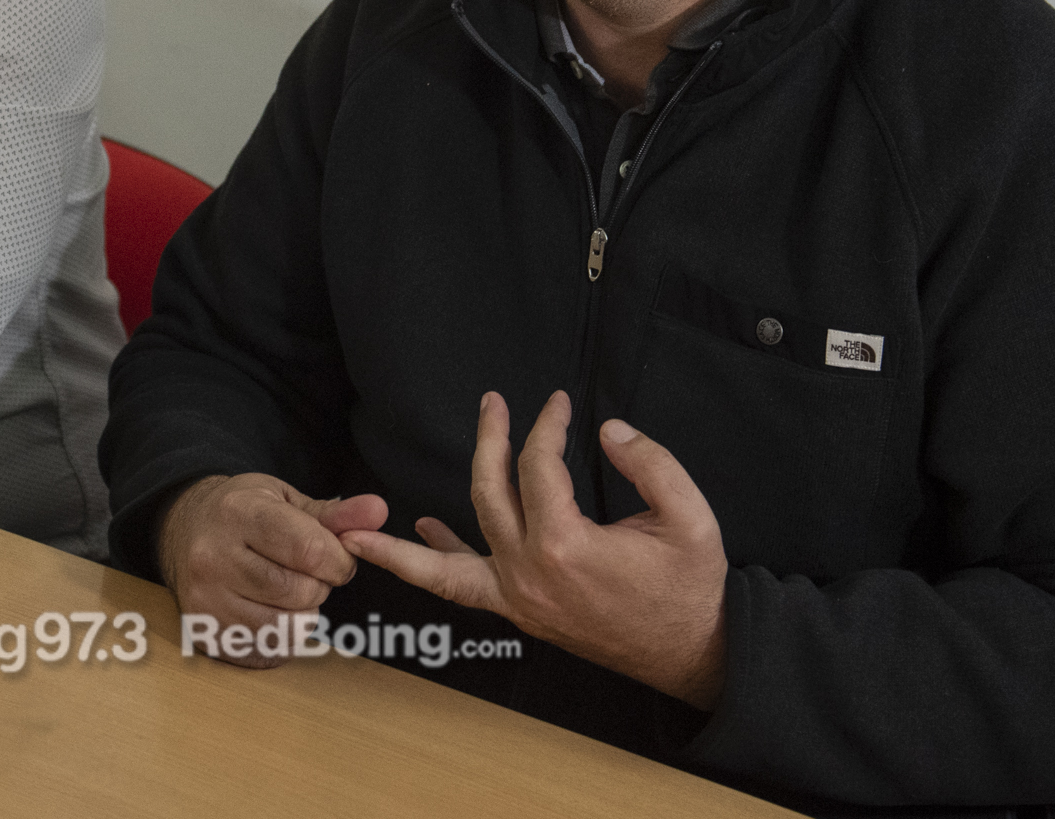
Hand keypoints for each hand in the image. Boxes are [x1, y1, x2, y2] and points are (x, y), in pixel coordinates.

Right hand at [156, 472, 387, 666]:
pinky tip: (270, 608)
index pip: (309, 549)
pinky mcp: (203, 630)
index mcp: (238, 513)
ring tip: (289, 589)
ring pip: (286, 626)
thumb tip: (379, 511)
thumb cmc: (243, 512)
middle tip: (307, 572)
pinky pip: (266, 649)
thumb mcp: (285, 499)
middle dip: (320, 585)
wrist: (184, 530)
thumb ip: (336, 513)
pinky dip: (281, 635)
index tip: (336, 557)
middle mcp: (213, 556)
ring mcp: (205, 598)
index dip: (338, 559)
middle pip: (300, 591)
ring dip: (302, 613)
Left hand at [340, 390, 729, 708]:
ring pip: (447, 564)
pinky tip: (420, 534)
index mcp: (565, 545)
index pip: (538, 466)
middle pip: (488, 493)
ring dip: (403, 541)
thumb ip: (651, 464)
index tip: (558, 403)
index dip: (547, 426)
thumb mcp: (691, 518)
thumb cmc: (690, 586)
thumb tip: (608, 430)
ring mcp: (518, 599)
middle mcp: (529, 574)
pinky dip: (433, 565)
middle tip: (491, 404)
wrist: (693, 651)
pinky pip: (464, 590)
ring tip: (362, 518)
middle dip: (487, 441)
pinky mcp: (521, 613)